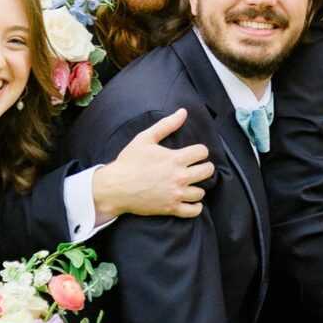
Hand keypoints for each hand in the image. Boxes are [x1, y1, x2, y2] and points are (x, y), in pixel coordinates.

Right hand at [98, 111, 214, 219]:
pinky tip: (192, 201)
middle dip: (205, 167)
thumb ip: (166, 125)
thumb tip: (183, 112)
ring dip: (198, 187)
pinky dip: (196, 206)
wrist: (115, 187)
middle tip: (197, 168)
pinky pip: (193, 211)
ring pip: (201, 192)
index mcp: (175, 158)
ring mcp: (176, 194)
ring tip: (191, 184)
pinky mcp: (171, 208)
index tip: (194, 153)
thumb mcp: (145, 139)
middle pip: (208, 171)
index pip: (202, 152)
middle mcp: (179, 177)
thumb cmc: (129, 162)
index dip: (200, 151)